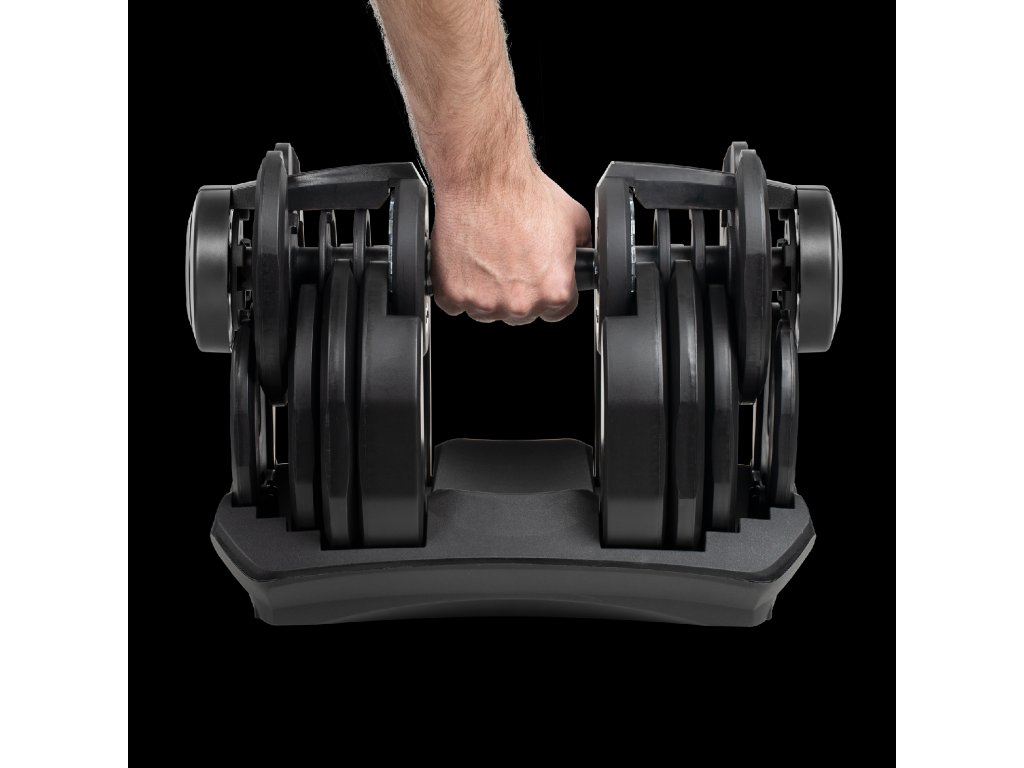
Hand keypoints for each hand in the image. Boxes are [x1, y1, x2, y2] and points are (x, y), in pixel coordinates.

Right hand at [430, 164, 591, 324]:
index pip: (558, 311)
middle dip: (518, 291)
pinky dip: (458, 287)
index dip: (549, 292)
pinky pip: (455, 302)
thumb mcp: (573, 218)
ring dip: (487, 292)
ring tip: (488, 256)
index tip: (540, 279)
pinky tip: (466, 262)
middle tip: (511, 259)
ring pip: (487, 311)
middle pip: (522, 313)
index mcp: (555, 291)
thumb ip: (580, 247)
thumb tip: (581, 253)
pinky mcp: (452, 294)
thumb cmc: (522, 194)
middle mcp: (521, 303)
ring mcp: (484, 302)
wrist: (482, 178)